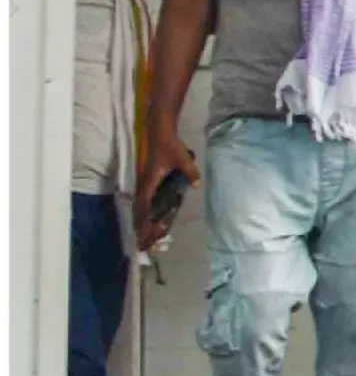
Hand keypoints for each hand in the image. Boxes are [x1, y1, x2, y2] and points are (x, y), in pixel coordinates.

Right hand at [138, 127, 198, 249]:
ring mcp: (145, 183)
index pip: (144, 204)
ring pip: (141, 205)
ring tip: (143, 236)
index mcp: (150, 181)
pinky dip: (145, 211)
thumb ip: (190, 172)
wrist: (160, 133)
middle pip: (139, 209)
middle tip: (143, 242)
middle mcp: (145, 184)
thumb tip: (196, 185)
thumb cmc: (170, 146)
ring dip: (142, 220)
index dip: (143, 219)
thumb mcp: (182, 159)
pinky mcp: (148, 181)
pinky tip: (148, 219)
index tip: (143, 233)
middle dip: (140, 225)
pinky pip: (145, 200)